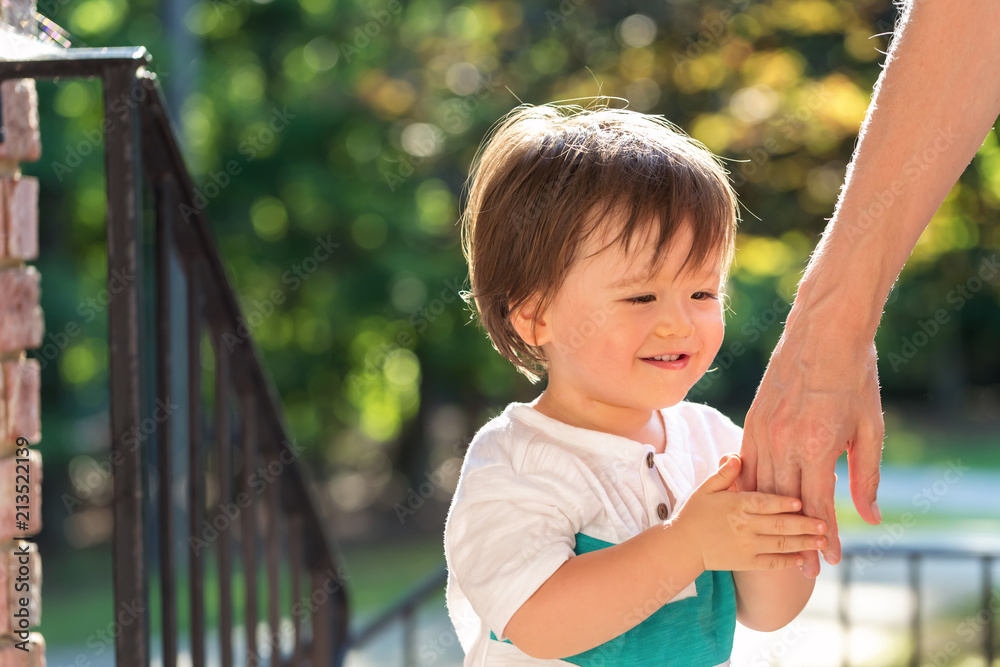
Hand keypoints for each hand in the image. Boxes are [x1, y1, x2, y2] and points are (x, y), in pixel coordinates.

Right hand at [671, 455, 827, 571]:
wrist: (682, 546)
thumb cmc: (695, 513)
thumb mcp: (706, 489)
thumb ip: (725, 473)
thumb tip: (738, 455)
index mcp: (736, 505)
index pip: (765, 502)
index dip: (785, 502)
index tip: (803, 501)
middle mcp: (744, 526)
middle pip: (780, 525)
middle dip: (805, 525)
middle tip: (824, 523)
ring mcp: (746, 546)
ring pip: (781, 545)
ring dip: (804, 543)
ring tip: (822, 541)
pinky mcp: (746, 562)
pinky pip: (772, 563)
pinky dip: (789, 561)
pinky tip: (803, 558)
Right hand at [738, 329, 883, 577]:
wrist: (823, 330)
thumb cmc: (854, 377)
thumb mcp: (870, 428)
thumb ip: (866, 476)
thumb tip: (869, 516)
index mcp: (815, 445)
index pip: (817, 505)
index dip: (825, 537)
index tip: (829, 562)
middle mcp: (783, 440)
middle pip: (784, 502)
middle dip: (795, 536)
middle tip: (803, 566)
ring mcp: (762, 428)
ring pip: (760, 484)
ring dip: (770, 515)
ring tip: (778, 540)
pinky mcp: (753, 418)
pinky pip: (746, 461)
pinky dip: (752, 486)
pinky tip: (757, 501)